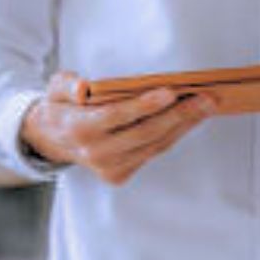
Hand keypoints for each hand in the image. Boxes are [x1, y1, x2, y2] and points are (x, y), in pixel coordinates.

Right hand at [19, 72, 216, 184]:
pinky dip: (174, 134)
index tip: (170, 92)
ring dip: (183, 125)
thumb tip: (83, 87)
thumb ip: (68, 85)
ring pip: (154, 145)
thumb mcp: (55, 87)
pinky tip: (191, 117)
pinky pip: (153, 151)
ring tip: (206, 104)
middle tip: (206, 98)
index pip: (116, 116)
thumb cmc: (61, 105)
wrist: (52, 139)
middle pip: (144, 133)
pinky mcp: (120, 175)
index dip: (144, 105)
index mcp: (78, 129)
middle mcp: (95, 153)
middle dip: (179, 115)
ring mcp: (109, 168)